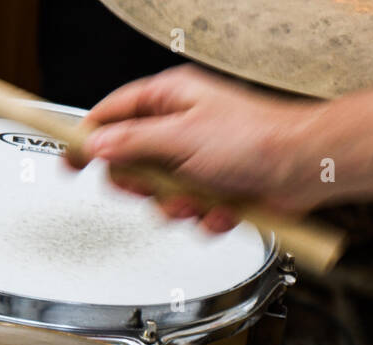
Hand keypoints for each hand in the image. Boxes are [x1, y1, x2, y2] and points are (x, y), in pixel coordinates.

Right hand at [71, 65, 329, 232]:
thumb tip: (97, 145)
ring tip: (199, 201)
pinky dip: (206, 217)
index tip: (69, 161)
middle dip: (145, 185)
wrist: (303, 169)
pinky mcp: (218, 191)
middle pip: (134, 162)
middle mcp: (183, 128)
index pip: (112, 114)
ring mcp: (201, 161)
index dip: (88, 139)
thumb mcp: (181, 138)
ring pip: (163, 195)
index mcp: (170, 100)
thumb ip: (133, 143)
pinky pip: (193, 213)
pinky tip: (224, 209)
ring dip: (179, 206)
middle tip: (154, 189)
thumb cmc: (256, 140)